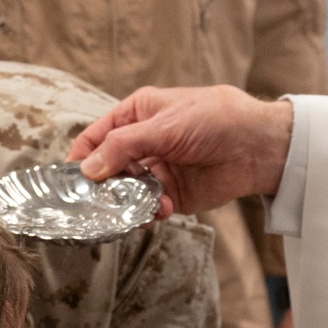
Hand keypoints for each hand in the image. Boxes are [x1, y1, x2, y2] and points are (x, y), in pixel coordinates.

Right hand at [68, 85, 292, 216]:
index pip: (97, 137)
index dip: (82, 157)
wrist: (257, 146)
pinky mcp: (173, 194)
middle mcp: (143, 143)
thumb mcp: (163, 126)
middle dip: (103, 186)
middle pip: (108, 169)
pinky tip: (159, 210)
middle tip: (98, 203)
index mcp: (137, 115)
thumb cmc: (213, 119)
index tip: (69, 180)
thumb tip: (88, 170)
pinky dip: (148, 212)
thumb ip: (123, 148)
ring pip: (126, 192)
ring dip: (127, 202)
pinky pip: (148, 207)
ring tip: (136, 206)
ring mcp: (157, 170)